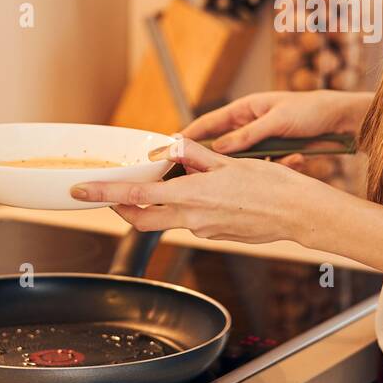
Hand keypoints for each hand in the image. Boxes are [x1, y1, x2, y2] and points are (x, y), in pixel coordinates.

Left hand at [69, 138, 333, 244]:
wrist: (301, 214)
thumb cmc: (273, 186)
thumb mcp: (231, 162)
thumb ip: (196, 156)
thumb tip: (172, 147)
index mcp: (192, 197)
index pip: (135, 197)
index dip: (104, 195)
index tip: (81, 192)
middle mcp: (194, 219)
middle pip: (141, 220)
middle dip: (121, 210)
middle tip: (111, 195)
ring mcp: (206, 232)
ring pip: (168, 220)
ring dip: (159, 205)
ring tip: (167, 183)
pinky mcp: (219, 236)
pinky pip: (193, 222)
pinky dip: (187, 208)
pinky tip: (205, 194)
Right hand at [181, 90, 371, 169]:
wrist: (340, 120)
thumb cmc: (309, 110)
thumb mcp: (277, 121)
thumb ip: (249, 135)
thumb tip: (220, 148)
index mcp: (245, 109)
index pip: (209, 123)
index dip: (188, 135)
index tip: (169, 148)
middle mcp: (250, 125)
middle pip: (223, 146)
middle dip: (216, 161)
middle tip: (199, 176)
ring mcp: (263, 140)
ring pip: (245, 161)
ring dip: (254, 167)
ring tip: (259, 172)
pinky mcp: (277, 153)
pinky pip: (268, 166)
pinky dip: (279, 166)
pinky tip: (295, 161)